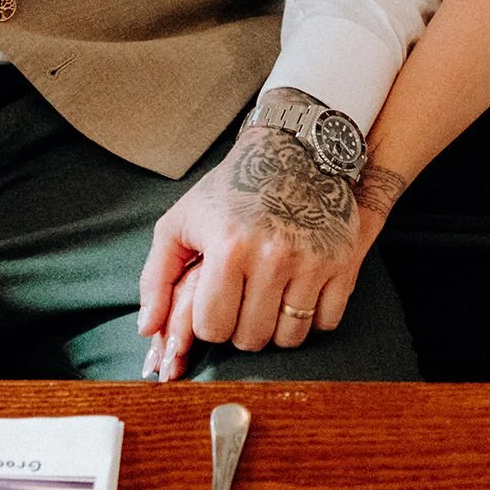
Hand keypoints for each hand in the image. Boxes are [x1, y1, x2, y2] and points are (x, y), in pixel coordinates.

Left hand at [138, 91, 366, 378]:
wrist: (295, 152)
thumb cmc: (231, 190)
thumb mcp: (181, 222)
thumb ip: (156, 277)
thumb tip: (147, 330)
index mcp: (228, 247)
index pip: (213, 328)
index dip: (209, 324)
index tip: (214, 305)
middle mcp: (273, 257)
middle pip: (252, 338)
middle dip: (241, 329)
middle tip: (242, 304)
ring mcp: (312, 261)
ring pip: (291, 337)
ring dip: (276, 329)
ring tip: (269, 302)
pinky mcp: (343, 263)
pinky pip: (327, 322)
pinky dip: (312, 319)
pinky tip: (298, 295)